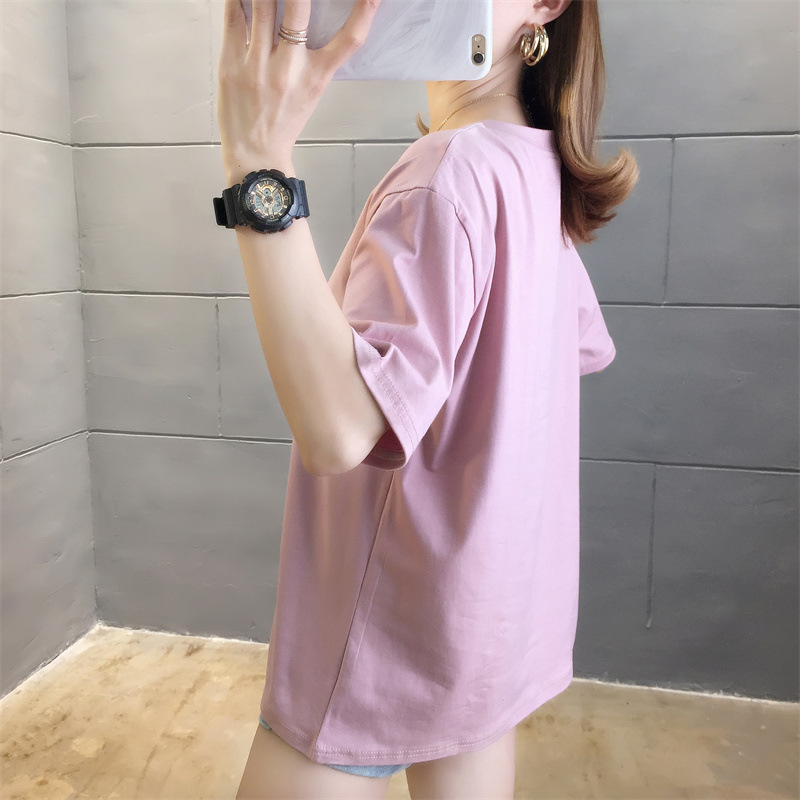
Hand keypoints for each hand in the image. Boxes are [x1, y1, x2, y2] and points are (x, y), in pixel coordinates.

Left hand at [217, 0, 381, 175]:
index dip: (366, 11)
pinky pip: (234, 16)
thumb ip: (316, 58)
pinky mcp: (230, 63)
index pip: (350, 40)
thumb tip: (313, 19)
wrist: (255, 153)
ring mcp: (257, 64)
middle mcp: (289, 68)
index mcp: (316, 76)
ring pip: (263, 4)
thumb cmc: (284, 122)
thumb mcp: (312, 92)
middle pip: (299, 8)